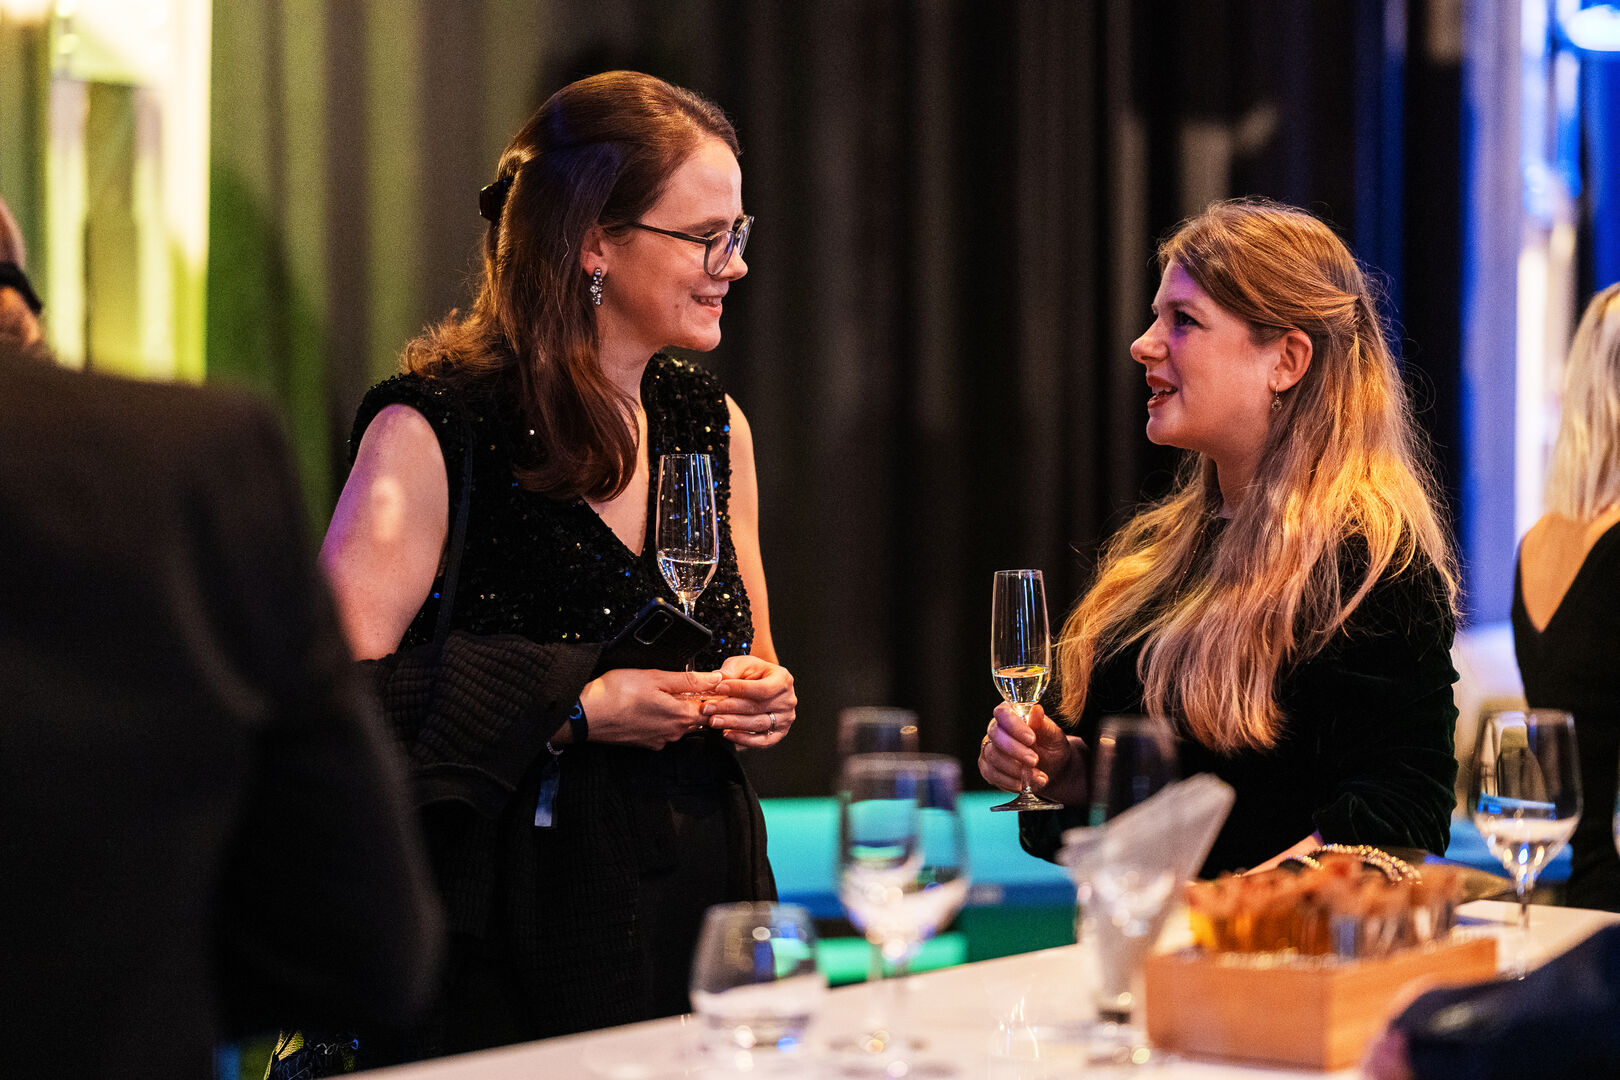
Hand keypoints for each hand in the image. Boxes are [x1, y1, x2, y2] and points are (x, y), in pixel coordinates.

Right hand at [577, 667, 720, 749]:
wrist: (586, 715)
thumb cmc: (617, 693)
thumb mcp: (657, 677)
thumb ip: (689, 680)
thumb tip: (715, 679)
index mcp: (680, 716)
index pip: (711, 710)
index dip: (714, 696)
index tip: (710, 686)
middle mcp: (673, 733)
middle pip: (695, 718)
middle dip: (694, 702)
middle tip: (681, 684)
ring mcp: (658, 741)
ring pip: (678, 724)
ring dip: (675, 710)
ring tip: (660, 693)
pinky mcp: (644, 744)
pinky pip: (662, 731)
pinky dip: (660, 719)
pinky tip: (647, 706)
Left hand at [700, 653, 796, 747]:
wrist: (764, 685)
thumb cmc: (755, 674)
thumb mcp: (745, 664)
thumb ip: (733, 668)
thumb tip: (719, 678)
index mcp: (783, 680)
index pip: (762, 688)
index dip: (739, 688)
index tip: (719, 688)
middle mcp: (787, 701)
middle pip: (757, 707)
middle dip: (729, 707)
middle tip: (708, 708)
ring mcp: (784, 719)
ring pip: (757, 724)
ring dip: (732, 723)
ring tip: (713, 720)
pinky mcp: (778, 734)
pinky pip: (761, 741)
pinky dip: (743, 739)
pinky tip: (727, 733)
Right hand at [977, 702, 1086, 803]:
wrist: (1052, 768)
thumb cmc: (1051, 745)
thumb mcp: (1053, 734)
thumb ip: (1043, 724)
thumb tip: (1036, 710)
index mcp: (1011, 715)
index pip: (1002, 713)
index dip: (1014, 725)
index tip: (1031, 739)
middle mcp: (996, 730)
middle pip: (995, 736)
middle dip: (1015, 750)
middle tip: (1035, 760)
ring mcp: (989, 749)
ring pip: (993, 757)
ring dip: (1016, 769)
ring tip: (1037, 776)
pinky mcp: (987, 768)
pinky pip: (991, 774)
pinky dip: (1009, 781)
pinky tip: (1023, 784)